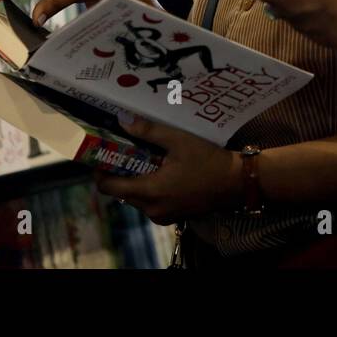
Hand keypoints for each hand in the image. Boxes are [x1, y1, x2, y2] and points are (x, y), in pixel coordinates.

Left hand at [95, 117, 239, 224]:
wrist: (237, 183)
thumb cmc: (208, 160)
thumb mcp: (178, 140)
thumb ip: (148, 131)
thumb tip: (122, 120)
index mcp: (149, 191)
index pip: (108, 187)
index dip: (99, 171)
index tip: (101, 154)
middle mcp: (152, 209)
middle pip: (121, 192)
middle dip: (118, 172)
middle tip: (123, 149)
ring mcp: (163, 216)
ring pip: (135, 198)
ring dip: (134, 180)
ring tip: (142, 157)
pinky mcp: (173, 216)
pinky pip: (150, 203)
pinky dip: (148, 188)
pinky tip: (159, 170)